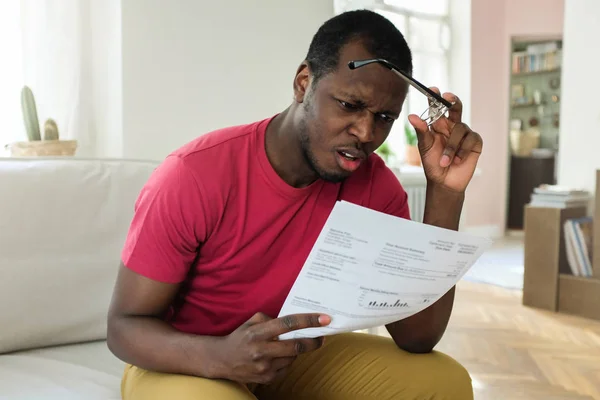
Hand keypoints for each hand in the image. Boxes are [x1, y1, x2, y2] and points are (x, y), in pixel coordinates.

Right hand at [209, 312, 330, 383]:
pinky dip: (287, 360)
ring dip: (297, 351)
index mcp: (258, 333)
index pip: (288, 324)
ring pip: (293, 358)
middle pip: (296, 346)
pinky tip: (280, 356)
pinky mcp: (267, 378)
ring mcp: (265, 367)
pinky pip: (286, 368)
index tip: (324, 319)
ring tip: (294, 345)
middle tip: (323, 336)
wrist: (222, 360)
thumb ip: (270, 319)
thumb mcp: (251, 322)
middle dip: (314, 341)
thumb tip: (292, 321)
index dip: (309, 321)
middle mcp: (262, 351)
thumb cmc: (240, 337)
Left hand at [408, 89, 482, 192]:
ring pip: (460, 129)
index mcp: (438, 124)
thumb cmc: (433, 163)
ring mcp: (464, 133)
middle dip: (453, 101)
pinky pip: (470, 139)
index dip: (436, 97)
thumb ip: (421, 130)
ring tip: (444, 161)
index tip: (433, 89)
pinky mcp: (474, 142)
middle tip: (448, 98)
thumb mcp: (425, 146)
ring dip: (451, 147)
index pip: (438, 107)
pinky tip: (457, 160)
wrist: (444, 182)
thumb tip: (412, 116)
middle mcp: (452, 125)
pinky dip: (462, 151)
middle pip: (456, 107)